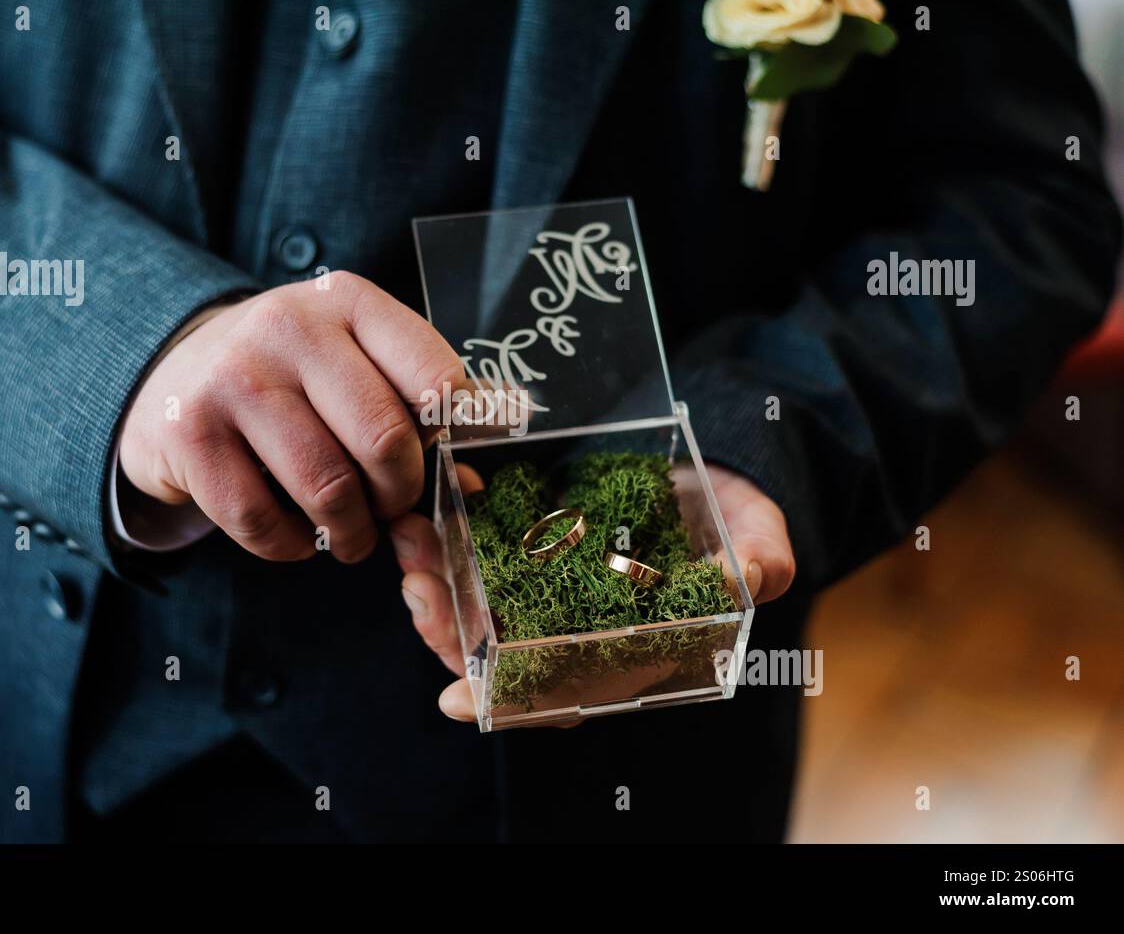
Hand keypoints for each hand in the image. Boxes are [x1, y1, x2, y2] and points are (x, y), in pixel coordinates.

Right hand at [119, 272, 464, 562]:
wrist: (174, 373)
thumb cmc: (291, 375)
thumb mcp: (353, 362)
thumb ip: (416, 410)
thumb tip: (477, 487)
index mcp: (349, 301)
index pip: (435, 375)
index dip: (453, 434)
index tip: (441, 458)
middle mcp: (289, 327)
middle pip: (384, 439)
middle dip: (400, 494)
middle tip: (391, 507)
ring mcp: (234, 379)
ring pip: (327, 488)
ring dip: (350, 532)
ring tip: (350, 534)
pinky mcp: (191, 435)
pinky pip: (263, 522)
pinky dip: (291, 547)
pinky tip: (295, 535)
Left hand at [389, 462, 794, 722]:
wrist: (713, 471)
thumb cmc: (737, 517)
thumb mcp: (758, 533)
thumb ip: (761, 558)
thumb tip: (749, 577)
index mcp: (632, 646)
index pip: (569, 690)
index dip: (514, 700)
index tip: (457, 698)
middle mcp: (581, 628)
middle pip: (503, 653)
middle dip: (450, 631)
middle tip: (418, 591)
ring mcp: (551, 590)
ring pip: (478, 609)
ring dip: (436, 585)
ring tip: (410, 544)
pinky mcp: (531, 549)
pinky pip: (477, 559)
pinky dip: (446, 545)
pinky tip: (425, 517)